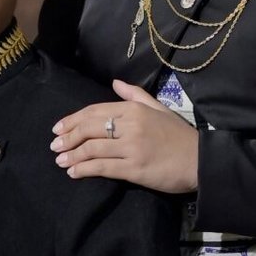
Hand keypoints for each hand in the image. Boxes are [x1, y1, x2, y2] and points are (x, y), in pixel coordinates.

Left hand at [50, 80, 198, 193]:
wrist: (201, 161)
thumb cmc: (179, 135)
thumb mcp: (159, 108)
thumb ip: (135, 95)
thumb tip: (115, 83)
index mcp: (135, 109)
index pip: (95, 111)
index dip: (73, 120)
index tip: (58, 128)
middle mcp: (131, 125)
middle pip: (89, 128)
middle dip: (67, 137)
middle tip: (54, 146)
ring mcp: (132, 147)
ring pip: (92, 148)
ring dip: (72, 154)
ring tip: (60, 160)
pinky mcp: (134, 169)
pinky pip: (102, 167)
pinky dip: (84, 169)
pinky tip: (73, 172)